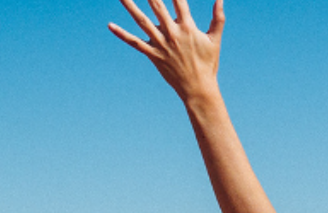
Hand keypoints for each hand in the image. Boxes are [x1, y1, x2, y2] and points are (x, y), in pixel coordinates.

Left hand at [109, 0, 223, 100]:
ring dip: (130, 6)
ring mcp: (161, 44)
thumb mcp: (215, 40)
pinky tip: (110, 25)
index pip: (179, 1)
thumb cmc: (208, 64)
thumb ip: (218, 18)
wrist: (198, 89)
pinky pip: (135, 43)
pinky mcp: (153, 55)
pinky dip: (122, 34)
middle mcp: (172, 33)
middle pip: (157, 6)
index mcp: (187, 27)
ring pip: (142, 21)